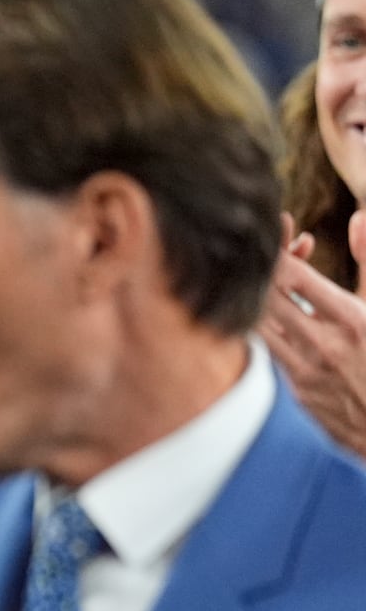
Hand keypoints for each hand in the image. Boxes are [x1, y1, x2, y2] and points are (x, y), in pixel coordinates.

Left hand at [260, 212, 365, 458]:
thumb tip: (356, 218)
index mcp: (354, 321)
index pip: (295, 277)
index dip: (279, 253)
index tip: (273, 237)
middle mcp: (325, 346)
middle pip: (269, 299)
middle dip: (261, 272)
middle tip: (257, 254)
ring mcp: (305, 372)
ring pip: (258, 326)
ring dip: (254, 300)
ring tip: (256, 280)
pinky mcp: (294, 393)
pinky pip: (262, 354)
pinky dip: (258, 330)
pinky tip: (260, 315)